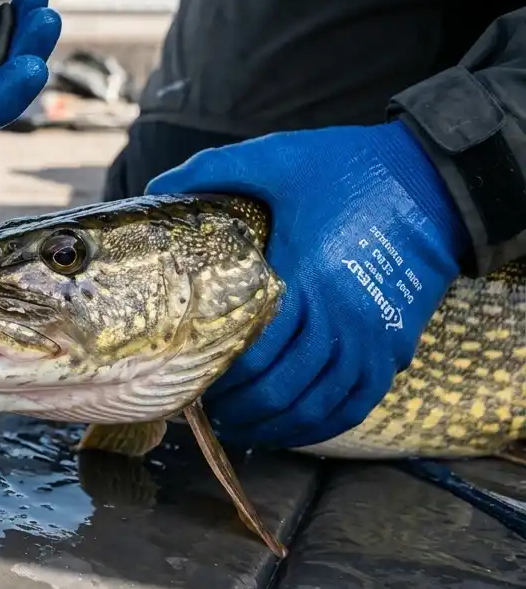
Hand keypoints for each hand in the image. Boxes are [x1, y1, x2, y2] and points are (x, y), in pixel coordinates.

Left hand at [146, 120, 470, 449]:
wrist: (433, 178)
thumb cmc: (347, 169)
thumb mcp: (277, 160)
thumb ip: (214, 171)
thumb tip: (156, 187)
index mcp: (306, 277)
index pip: (253, 349)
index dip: (219, 373)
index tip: (192, 375)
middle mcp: (341, 317)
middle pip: (280, 387)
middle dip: (238, 407)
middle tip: (207, 407)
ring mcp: (372, 338)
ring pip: (315, 405)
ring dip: (272, 423)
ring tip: (239, 423)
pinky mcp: (394, 346)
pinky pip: (355, 404)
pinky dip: (319, 425)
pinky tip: (290, 428)